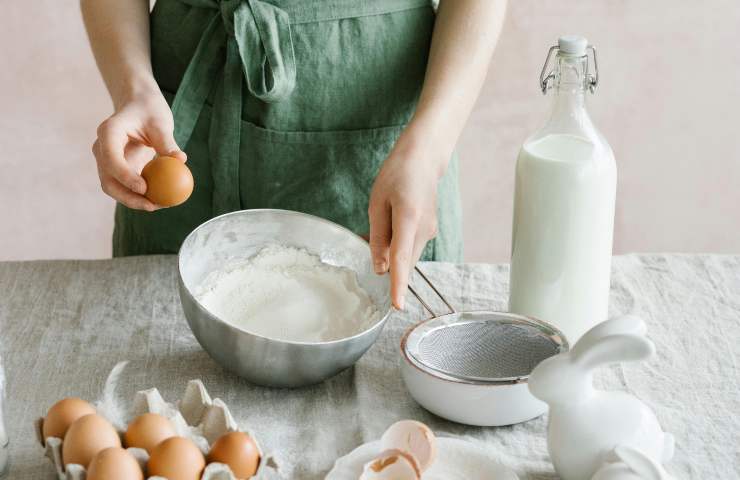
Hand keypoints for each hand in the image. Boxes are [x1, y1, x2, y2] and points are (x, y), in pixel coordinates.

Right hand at [92, 88, 185, 210]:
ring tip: (159, 205)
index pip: (110, 157)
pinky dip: (139, 196)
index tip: (144, 189)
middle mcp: (102, 148)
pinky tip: (159, 201)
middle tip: (152, 206)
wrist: (138, 106)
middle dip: (127, 197)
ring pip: (114, 187)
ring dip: (133, 200)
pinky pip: (125, 187)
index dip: (125, 176)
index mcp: (108, 132)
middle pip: (108, 179)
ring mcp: (106, 160)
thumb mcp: (160, 122)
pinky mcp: (116, 169)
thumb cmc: (150, 111)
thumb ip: (167, 142)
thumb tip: (180, 160)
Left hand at [368, 128, 449, 309]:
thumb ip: (378, 237)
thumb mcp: (377, 202)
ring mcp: (429, 231)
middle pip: (402, 260)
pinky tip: (392, 221)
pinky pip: (410, 246)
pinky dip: (397, 243)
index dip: (398, 284)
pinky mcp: (429, 230)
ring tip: (382, 219)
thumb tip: (380, 268)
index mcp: (408, 218)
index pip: (401, 259)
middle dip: (385, 259)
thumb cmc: (397, 175)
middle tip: (370, 234)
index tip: (397, 306)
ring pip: (406, 255)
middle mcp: (423, 229)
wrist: (424, 159)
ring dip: (391, 250)